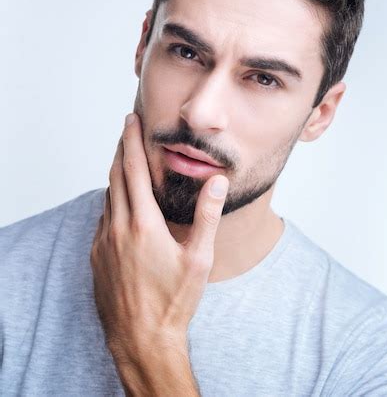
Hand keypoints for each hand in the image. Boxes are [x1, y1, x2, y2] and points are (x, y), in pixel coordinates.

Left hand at [90, 112, 228, 366]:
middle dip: (120, 150)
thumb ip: (207, 216)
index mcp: (143, 224)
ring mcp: (103, 243)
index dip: (130, 141)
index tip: (130, 120)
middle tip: (126, 131)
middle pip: (114, 177)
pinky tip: (121, 205)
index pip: (132, 170)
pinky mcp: (96, 257)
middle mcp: (118, 228)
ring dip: (115, 176)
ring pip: (107, 197)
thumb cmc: (174, 301)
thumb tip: (216, 181)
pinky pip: (102, 219)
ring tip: (125, 162)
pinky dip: (111, 202)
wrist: (141, 339)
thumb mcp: (199, 259)